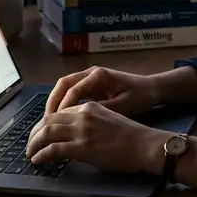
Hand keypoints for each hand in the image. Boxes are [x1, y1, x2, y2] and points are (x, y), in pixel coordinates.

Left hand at [25, 101, 168, 174]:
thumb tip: (74, 134)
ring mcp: (81, 131)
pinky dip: (42, 154)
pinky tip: (38, 160)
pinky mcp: (81, 147)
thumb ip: (89, 123)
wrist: (144, 145)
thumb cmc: (132, 136)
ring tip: (30, 153)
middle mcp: (82, 115)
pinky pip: (53, 149)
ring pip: (46, 133)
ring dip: (34, 144)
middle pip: (48, 120)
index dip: (45, 123)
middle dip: (35, 133)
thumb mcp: (108, 120)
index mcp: (88, 106)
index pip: (59, 112)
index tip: (40, 133)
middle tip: (30, 144)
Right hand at [44, 66, 158, 116]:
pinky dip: (63, 102)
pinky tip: (60, 117)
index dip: (63, 107)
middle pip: (63, 84)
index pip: (73, 90)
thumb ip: (101, 111)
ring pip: (65, 86)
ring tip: (48, 121)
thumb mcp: (122, 106)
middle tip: (45, 122)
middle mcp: (91, 72)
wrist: (151, 88)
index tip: (56, 124)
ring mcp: (90, 76)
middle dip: (52, 102)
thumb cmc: (139, 97)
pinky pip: (71, 90)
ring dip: (55, 102)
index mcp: (98, 76)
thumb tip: (79, 121)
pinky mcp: (91, 83)